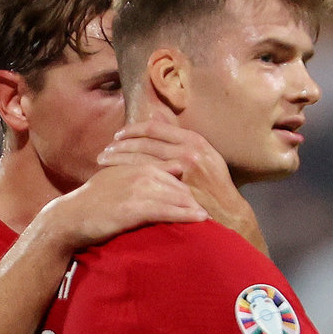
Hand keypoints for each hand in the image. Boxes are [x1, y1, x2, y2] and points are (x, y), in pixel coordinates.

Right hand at [37, 140, 208, 252]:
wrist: (72, 216)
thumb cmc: (95, 201)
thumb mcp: (121, 178)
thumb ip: (147, 170)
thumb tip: (175, 167)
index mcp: (138, 164)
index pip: (173, 171)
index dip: (191, 184)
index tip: (209, 193)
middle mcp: (140, 172)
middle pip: (178, 183)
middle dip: (197, 195)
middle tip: (217, 208)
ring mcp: (137, 189)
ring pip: (175, 196)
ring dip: (195, 206)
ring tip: (214, 216)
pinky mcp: (134, 207)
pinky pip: (166, 210)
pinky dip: (185, 214)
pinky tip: (199, 220)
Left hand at [96, 121, 263, 250]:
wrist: (230, 213)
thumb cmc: (215, 187)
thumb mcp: (205, 157)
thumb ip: (181, 141)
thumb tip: (156, 119)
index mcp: (193, 140)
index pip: (155, 129)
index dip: (133, 130)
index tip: (118, 135)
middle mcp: (188, 151)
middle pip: (144, 142)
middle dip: (120, 145)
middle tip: (103, 150)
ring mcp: (182, 170)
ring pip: (140, 158)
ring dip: (118, 159)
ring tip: (102, 162)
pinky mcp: (176, 189)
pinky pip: (144, 179)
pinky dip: (127, 176)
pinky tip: (115, 178)